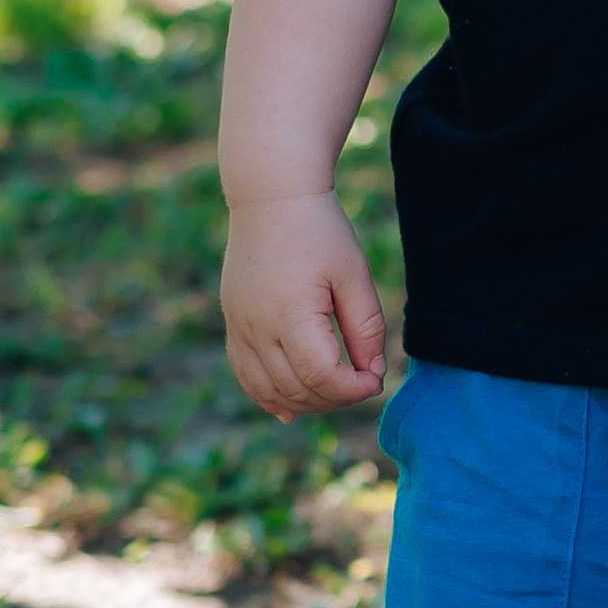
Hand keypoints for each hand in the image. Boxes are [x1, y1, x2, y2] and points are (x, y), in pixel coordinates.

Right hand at [222, 192, 386, 419]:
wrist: (271, 198)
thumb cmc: (320, 231)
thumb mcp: (354, 275)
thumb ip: (366, 328)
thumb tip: (371, 373)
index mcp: (290, 314)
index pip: (322, 377)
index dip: (354, 389)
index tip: (375, 379)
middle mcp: (257, 327)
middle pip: (295, 390)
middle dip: (334, 398)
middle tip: (361, 382)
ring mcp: (239, 327)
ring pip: (267, 390)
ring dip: (304, 403)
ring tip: (334, 393)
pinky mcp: (232, 323)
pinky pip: (246, 375)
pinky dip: (267, 397)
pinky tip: (290, 410)